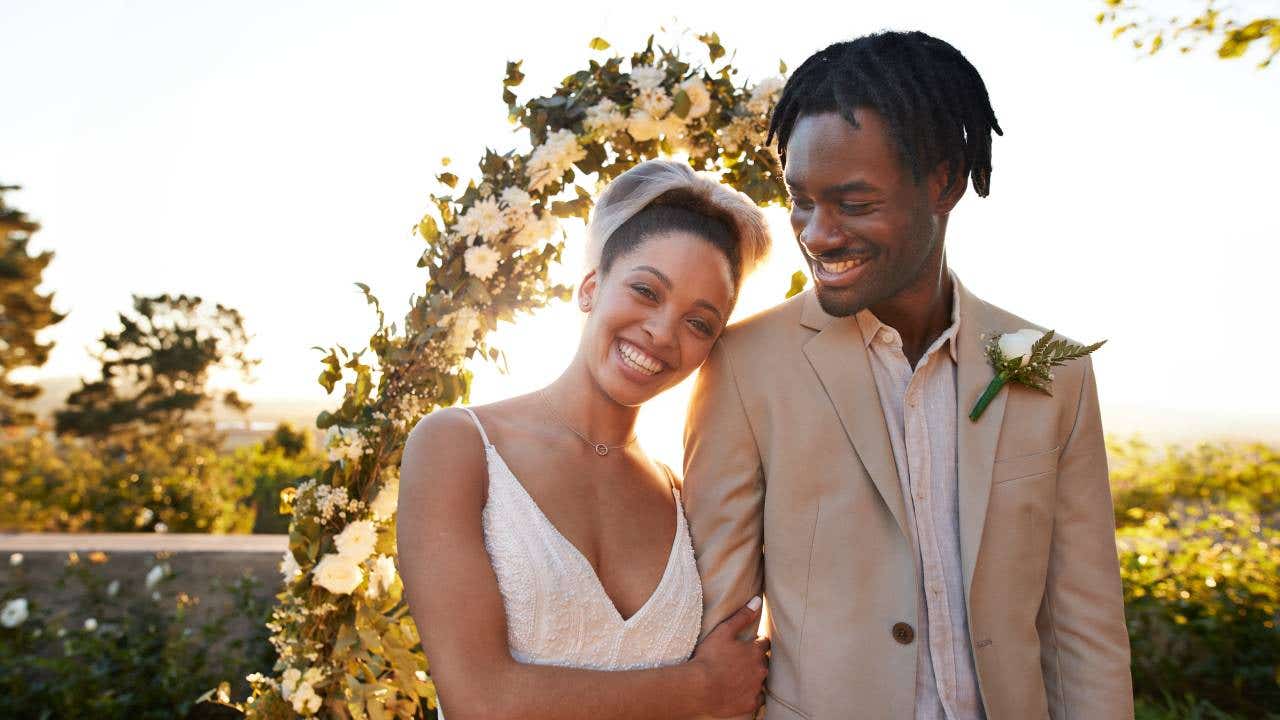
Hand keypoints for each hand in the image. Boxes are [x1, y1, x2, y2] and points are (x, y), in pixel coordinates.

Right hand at [691, 597, 769, 717]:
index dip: (757, 643)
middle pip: (764, 663)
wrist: (699, 688)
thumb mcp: (723, 631)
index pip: (764, 644)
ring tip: (740, 678)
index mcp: (755, 651)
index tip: (749, 645)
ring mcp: (756, 688)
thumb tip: (758, 600)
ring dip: (754, 678)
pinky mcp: (750, 704)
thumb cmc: (709, 658)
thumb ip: (742, 616)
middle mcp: (760, 670)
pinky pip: (757, 699)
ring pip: (761, 681)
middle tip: (743, 662)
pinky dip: (751, 695)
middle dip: (757, 661)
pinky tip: (741, 693)